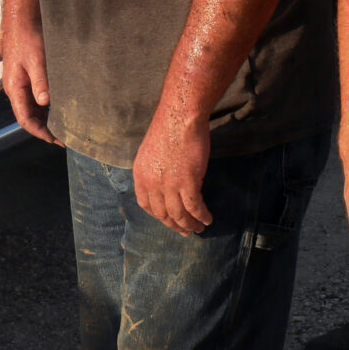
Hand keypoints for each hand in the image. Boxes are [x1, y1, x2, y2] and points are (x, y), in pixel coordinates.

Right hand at [0, 13, 53, 143]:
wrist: (22, 18)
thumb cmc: (28, 37)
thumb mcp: (37, 60)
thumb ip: (41, 82)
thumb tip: (45, 102)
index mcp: (14, 88)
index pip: (25, 119)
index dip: (40, 132)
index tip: (55, 140)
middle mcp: (16, 88)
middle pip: (28, 115)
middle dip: (45, 128)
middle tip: (64, 136)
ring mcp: (21, 81)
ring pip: (33, 106)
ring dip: (46, 116)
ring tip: (65, 124)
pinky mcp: (28, 74)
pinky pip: (36, 95)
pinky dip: (47, 104)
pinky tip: (60, 105)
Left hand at [133, 108, 213, 234]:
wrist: (180, 117)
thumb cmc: (169, 127)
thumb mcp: (152, 151)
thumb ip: (155, 169)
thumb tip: (167, 180)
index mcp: (140, 175)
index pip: (146, 204)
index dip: (158, 215)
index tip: (168, 220)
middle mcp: (151, 184)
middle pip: (162, 213)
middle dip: (175, 225)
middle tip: (185, 232)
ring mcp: (169, 185)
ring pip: (179, 214)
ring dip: (190, 225)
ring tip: (198, 229)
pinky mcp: (188, 182)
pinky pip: (194, 207)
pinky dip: (201, 216)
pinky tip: (207, 219)